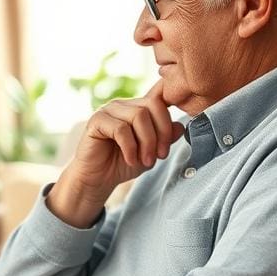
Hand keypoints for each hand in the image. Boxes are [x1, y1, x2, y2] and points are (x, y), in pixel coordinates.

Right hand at [47, 80, 184, 226]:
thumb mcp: (151, 152)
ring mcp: (109, 110)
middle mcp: (124, 104)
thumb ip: (165, 138)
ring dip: (147, 142)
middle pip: (153, 105)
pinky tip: (130, 160)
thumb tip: (180, 126)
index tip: (171, 139)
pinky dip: (130, 147)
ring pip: (139, 116)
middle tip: (161, 156)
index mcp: (138, 107)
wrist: (97, 180)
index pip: (160, 96)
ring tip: (146, 161)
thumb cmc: (123, 164)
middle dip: (162, 132)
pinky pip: (121, 129)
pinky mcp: (96, 121)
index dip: (171, 111)